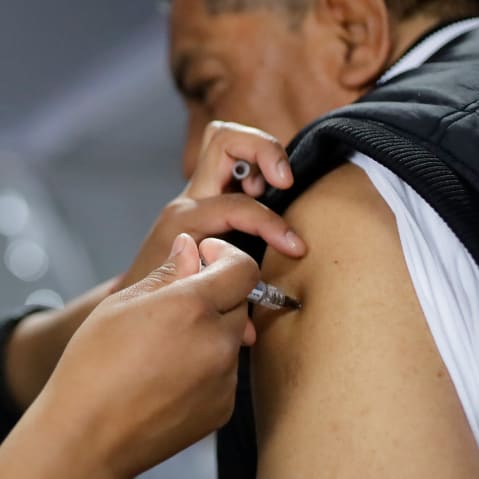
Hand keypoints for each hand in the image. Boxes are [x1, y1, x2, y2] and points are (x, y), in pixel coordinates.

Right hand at [0, 234, 258, 478]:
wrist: (86, 437)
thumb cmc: (93, 369)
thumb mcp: (123, 303)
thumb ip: (168, 271)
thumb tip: (190, 248)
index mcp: (191, 308)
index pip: (244, 268)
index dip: (228, 255)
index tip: (208, 257)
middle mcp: (217, 343)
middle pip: (240, 301)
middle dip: (216, 293)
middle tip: (179, 304)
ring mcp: (223, 379)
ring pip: (232, 336)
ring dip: (211, 329)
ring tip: (169, 344)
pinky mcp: (223, 406)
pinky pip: (227, 369)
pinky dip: (209, 362)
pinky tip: (174, 371)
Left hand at [120, 121, 305, 287]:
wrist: (138, 289)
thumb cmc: (160, 294)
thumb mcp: (192, 296)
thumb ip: (222, 294)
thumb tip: (249, 313)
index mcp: (184, 220)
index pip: (236, 206)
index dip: (272, 225)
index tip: (295, 247)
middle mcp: (189, 197)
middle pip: (223, 140)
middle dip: (265, 151)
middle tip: (286, 181)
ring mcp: (196, 191)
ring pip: (226, 140)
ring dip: (260, 152)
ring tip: (278, 183)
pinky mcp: (206, 194)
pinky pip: (231, 160)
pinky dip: (256, 163)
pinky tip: (268, 190)